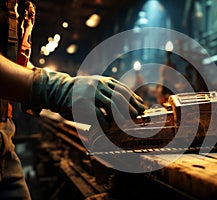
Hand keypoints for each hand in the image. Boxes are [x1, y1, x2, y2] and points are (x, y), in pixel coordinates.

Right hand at [24, 68, 144, 126]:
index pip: (123, 89)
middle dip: (130, 107)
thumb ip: (108, 92)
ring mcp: (90, 93)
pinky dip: (103, 122)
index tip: (141, 106)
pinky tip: (108, 128)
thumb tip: (126, 105)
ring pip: (110, 105)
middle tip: (137, 116)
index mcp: (104, 81)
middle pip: (119, 97)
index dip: (134, 98)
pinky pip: (97, 113)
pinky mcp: (82, 103)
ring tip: (127, 123)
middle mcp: (99, 85)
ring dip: (121, 115)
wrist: (58, 90)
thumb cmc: (80, 92)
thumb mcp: (95, 86)